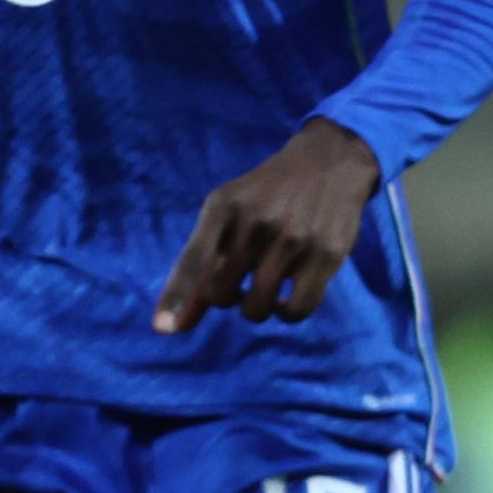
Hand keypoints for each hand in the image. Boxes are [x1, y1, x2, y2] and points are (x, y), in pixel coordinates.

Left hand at [153, 117, 382, 334]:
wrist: (329, 162)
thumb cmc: (268, 195)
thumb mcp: (228, 215)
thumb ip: (201, 267)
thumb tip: (172, 328)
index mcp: (224, 206)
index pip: (193, 260)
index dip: (176, 297)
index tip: (163, 330)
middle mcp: (257, 221)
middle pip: (221, 294)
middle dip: (227, 297)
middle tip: (242, 281)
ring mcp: (293, 238)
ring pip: (257, 307)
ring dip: (256, 308)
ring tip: (266, 289)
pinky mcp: (326, 253)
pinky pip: (297, 309)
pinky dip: (287, 314)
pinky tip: (288, 298)